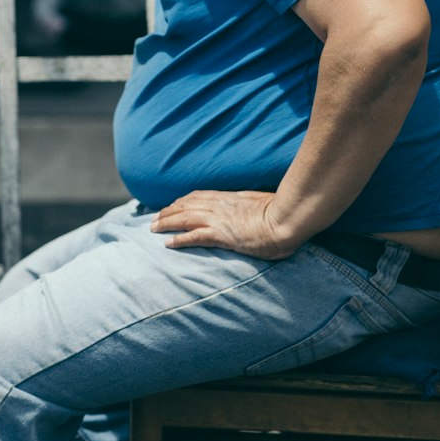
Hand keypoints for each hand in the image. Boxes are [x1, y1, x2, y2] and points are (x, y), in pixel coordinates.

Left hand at [150, 190, 294, 259]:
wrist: (286, 219)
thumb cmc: (281, 212)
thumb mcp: (262, 203)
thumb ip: (251, 205)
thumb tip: (251, 209)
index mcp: (229, 197)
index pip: (198, 196)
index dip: (182, 201)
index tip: (173, 205)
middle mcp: (219, 205)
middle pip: (186, 205)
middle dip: (168, 211)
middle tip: (155, 218)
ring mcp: (218, 219)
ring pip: (184, 218)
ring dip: (167, 222)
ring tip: (153, 228)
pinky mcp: (221, 234)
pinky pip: (194, 237)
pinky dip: (179, 239)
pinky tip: (168, 243)